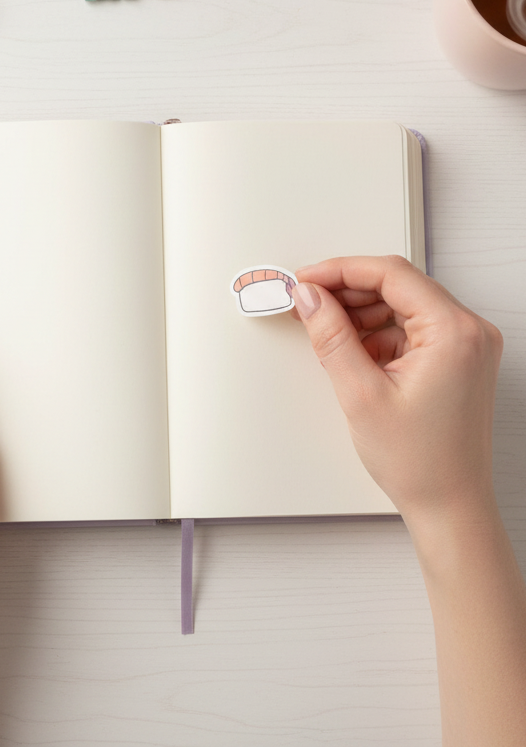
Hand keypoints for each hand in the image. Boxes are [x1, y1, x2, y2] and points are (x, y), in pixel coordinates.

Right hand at [291, 257, 525, 746]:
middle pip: (398, 286)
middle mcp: (468, 331)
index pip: (391, 274)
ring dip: (359, 312)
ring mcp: (464, 345)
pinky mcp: (454, 359)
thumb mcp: (361, 393)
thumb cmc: (420, 461)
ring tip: (322, 327)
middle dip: (347, 291)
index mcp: (454, 332)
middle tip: (306, 301)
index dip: (340, 270)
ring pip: (401, 306)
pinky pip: (409, 329)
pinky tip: (349, 349)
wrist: (449, 505)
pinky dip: (375, 333)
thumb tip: (310, 298)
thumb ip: (332, 336)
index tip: (306, 279)